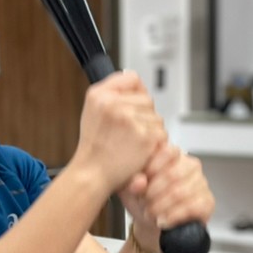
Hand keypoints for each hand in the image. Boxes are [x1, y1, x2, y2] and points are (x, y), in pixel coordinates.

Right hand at [73, 72, 165, 197]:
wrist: (92, 173)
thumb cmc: (94, 146)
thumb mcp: (93, 111)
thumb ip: (112, 94)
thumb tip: (136, 81)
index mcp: (99, 95)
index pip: (132, 78)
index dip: (136, 92)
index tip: (131, 105)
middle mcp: (113, 104)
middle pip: (147, 99)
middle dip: (143, 115)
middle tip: (127, 132)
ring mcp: (129, 119)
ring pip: (156, 117)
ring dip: (150, 130)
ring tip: (131, 142)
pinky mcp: (144, 136)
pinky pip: (161, 133)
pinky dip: (154, 144)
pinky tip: (139, 150)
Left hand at [120, 142, 214, 245]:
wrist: (152, 221)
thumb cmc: (143, 198)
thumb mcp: (130, 187)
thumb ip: (132, 181)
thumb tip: (138, 182)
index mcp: (172, 155)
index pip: (168, 152)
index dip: (152, 167)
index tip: (139, 183)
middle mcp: (190, 165)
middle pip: (173, 175)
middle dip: (154, 192)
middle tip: (143, 202)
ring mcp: (201, 183)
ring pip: (181, 193)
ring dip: (161, 207)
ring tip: (149, 214)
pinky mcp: (207, 202)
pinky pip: (193, 207)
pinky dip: (174, 216)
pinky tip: (163, 221)